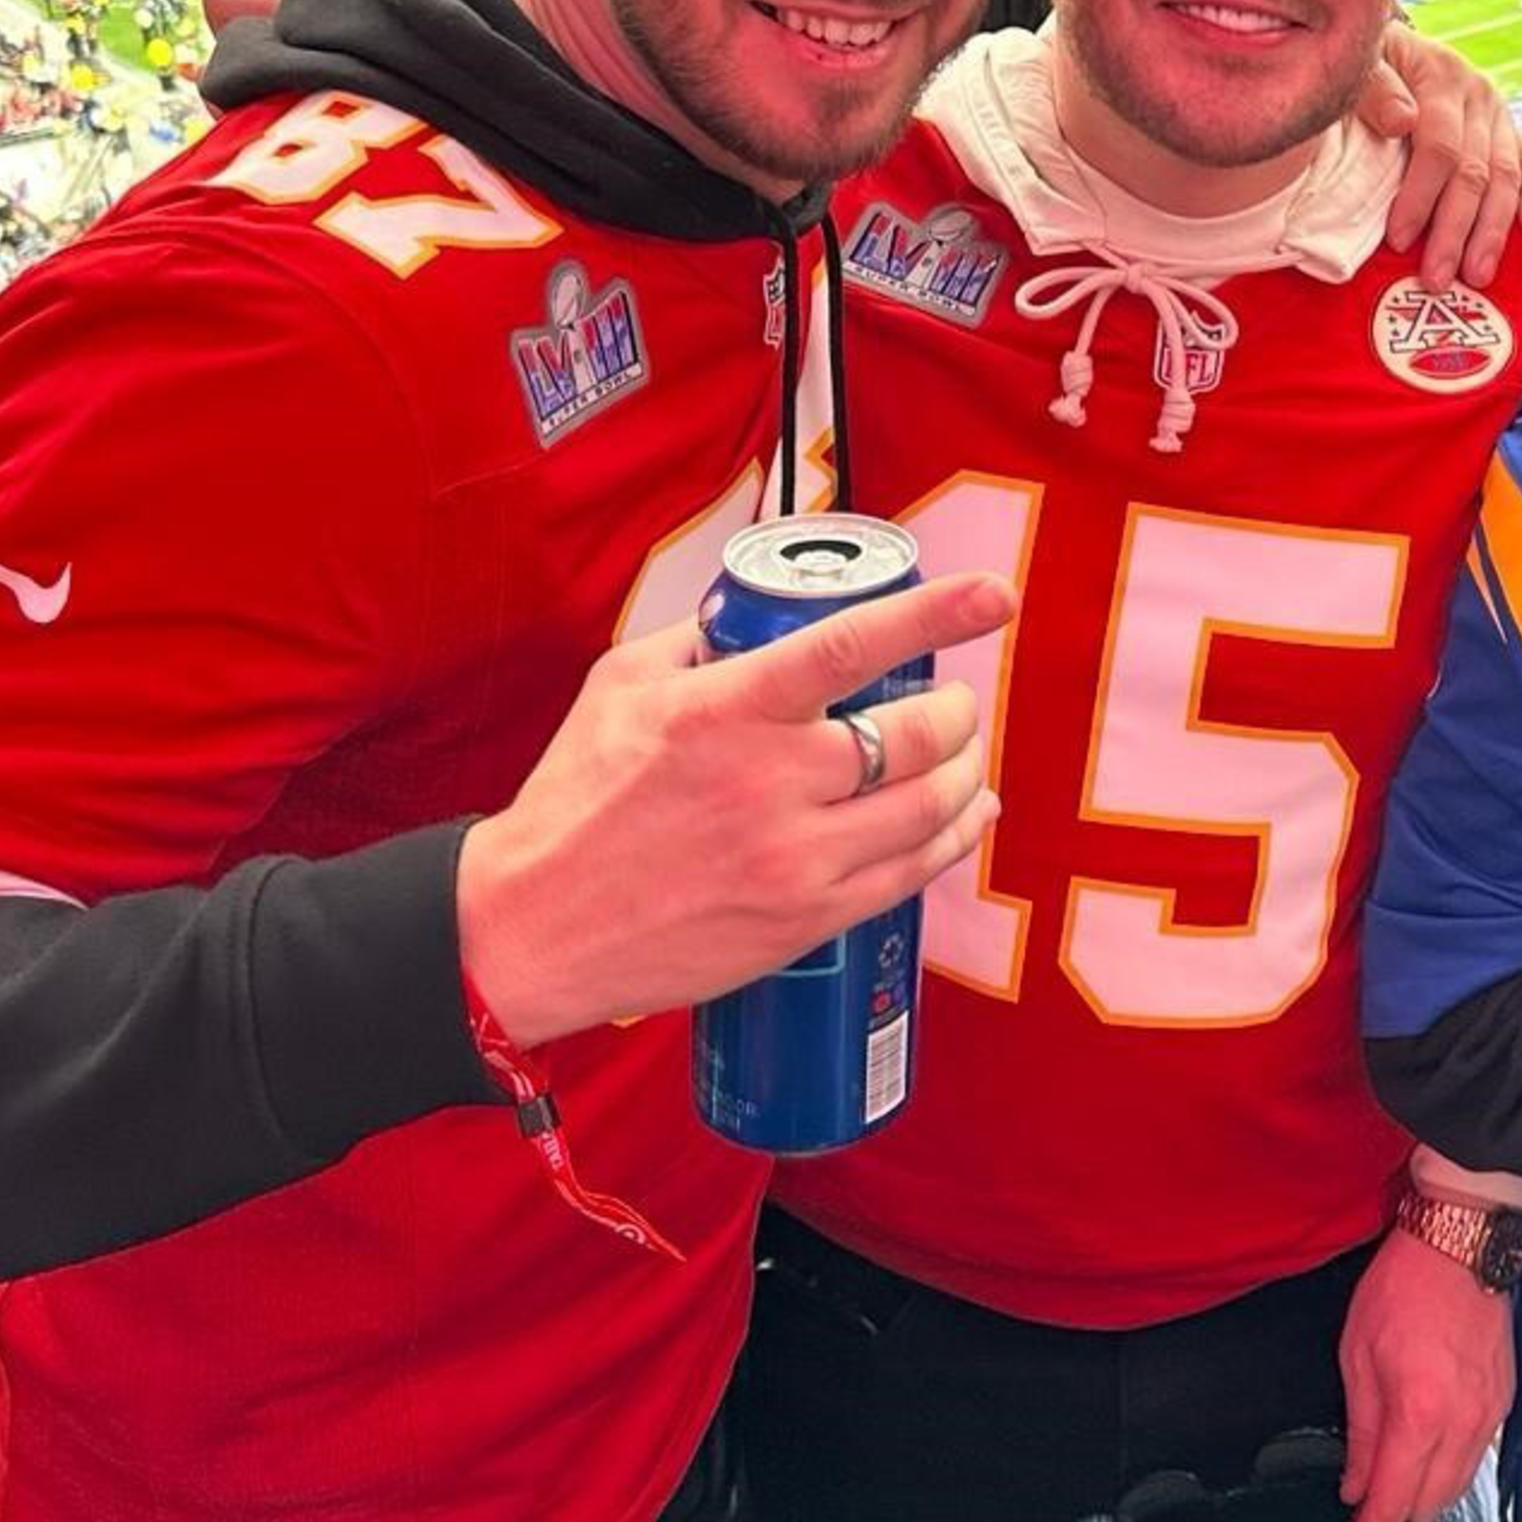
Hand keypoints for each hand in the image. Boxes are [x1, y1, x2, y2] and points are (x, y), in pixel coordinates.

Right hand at [456, 572, 1005, 1047]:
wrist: (531, 927)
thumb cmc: (571, 801)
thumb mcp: (620, 687)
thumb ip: (699, 642)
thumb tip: (761, 616)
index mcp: (725, 712)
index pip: (851, 646)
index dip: (934, 613)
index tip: (990, 594)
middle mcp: (769, 783)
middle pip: (915, 734)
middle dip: (957, 706)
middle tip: (955, 696)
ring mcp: (794, 858)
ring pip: (930, 806)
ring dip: (968, 770)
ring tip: (966, 752)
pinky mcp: (805, 920)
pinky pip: (911, 874)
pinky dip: (955, 837)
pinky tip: (968, 814)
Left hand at [1335, 1220, 1513, 1521]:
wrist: (1460, 1243)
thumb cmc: (1402, 1288)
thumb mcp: (1357, 1355)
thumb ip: (1360, 1430)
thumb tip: (1355, 1485)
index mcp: (1418, 1412)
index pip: (1392, 1501)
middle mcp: (1462, 1424)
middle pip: (1429, 1506)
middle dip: (1393, 1515)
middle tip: (1364, 1502)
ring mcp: (1489, 1415)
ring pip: (1456, 1488)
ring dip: (1423, 1493)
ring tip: (1394, 1471)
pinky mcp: (1504, 1403)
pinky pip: (1476, 1457)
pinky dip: (1448, 1465)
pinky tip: (1427, 1443)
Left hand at [1365, 25, 1521, 287]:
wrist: (1391, 47)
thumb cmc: (1366, 67)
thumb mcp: (1358, 66)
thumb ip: (1374, 88)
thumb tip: (1403, 121)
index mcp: (1440, 76)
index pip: (1439, 146)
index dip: (1421, 196)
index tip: (1399, 240)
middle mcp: (1478, 94)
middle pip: (1475, 171)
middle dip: (1456, 230)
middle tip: (1438, 279)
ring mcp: (1499, 113)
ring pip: (1505, 177)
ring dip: (1492, 231)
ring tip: (1477, 275)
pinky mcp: (1511, 129)